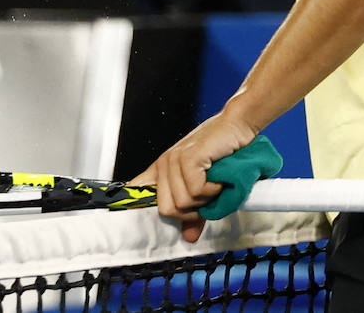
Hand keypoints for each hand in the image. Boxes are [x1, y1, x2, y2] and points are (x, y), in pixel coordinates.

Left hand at [128, 111, 257, 242]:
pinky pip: (195, 191)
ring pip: (183, 203)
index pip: (136, 191)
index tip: (126, 215)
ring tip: (215, 183)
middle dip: (192, 211)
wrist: (237, 126)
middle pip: (166, 210)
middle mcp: (165, 165)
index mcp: (162, 171)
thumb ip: (196, 212)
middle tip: (207, 197)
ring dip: (206, 199)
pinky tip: (218, 177)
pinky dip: (212, 190)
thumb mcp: (206, 187)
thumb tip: (189, 237)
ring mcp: (174, 160)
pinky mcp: (187, 158)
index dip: (131, 205)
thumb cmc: (222, 153)